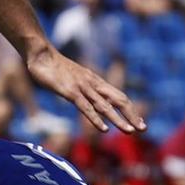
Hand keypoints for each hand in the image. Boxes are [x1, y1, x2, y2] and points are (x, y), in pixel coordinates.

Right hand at [25, 45, 145, 134]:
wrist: (41, 53)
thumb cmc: (54, 66)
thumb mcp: (73, 77)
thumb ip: (81, 87)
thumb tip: (86, 97)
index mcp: (95, 81)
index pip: (119, 96)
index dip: (131, 109)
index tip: (139, 121)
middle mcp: (93, 84)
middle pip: (119, 100)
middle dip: (132, 115)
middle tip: (144, 129)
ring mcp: (82, 87)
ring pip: (105, 106)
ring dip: (119, 119)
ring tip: (130, 131)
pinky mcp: (70, 91)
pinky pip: (86, 107)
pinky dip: (96, 119)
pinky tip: (104, 129)